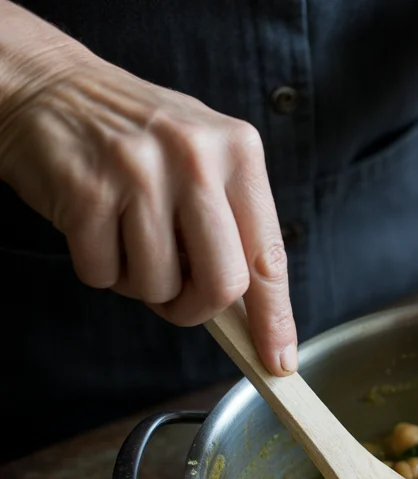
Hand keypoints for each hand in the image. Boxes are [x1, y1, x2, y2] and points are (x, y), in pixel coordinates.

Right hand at [0, 41, 296, 374]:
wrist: (46, 86)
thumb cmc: (135, 134)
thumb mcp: (204, 156)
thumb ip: (234, 222)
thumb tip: (256, 310)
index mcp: (239, 152)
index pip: (269, 256)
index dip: (275, 318)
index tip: (279, 361)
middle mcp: (197, 159)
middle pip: (222, 285)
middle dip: (197, 309)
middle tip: (177, 298)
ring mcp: (140, 174)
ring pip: (159, 287)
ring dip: (141, 285)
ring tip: (128, 238)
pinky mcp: (86, 192)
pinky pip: (104, 275)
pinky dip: (100, 269)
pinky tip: (96, 227)